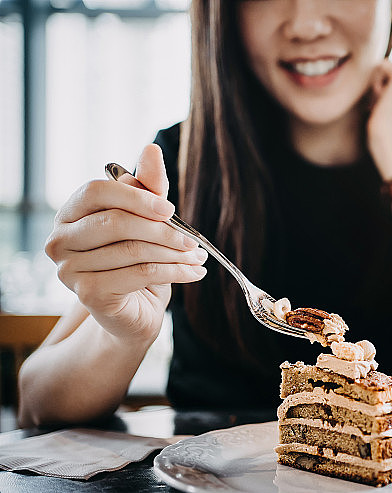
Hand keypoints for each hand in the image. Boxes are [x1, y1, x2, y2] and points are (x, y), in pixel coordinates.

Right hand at [45, 144, 207, 345]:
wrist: (133, 310)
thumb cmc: (136, 259)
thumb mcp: (145, 218)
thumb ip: (147, 186)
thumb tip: (151, 149)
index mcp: (69, 213)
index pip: (97, 191)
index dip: (137, 197)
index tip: (170, 209)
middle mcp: (59, 240)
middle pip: (116, 221)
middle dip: (163, 230)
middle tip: (193, 240)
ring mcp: (68, 269)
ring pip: (133, 250)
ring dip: (175, 254)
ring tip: (197, 257)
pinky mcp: (88, 294)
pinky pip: (141, 273)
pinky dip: (176, 272)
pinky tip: (194, 273)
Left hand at [366, 60, 391, 180]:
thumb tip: (387, 94)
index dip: (387, 96)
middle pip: (388, 74)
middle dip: (383, 91)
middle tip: (389, 113)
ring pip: (384, 71)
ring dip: (379, 90)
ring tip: (387, 109)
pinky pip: (380, 68)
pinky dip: (376, 86)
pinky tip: (384, 103)